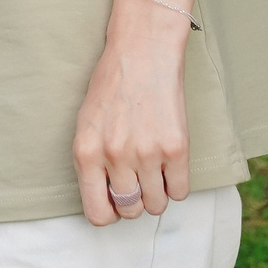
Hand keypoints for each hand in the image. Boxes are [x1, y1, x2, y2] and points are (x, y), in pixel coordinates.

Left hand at [72, 0, 192, 225]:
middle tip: (137, 179)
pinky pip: (180, 192)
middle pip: (130, 210)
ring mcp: (146, 154)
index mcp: (86, 152)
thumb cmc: (111, 86)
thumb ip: (92, 161)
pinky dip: (176, 184)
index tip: (114, 204)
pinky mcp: (176, 149)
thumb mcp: (87, 123)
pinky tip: (169, 163)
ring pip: (157, 205)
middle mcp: (114, 157)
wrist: (142, 53)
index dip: (108, 213)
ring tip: (153, 168)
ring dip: (157, 193)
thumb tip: (105, 198)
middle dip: (135, 201)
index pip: (97, 212)